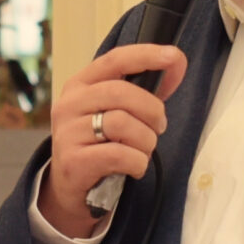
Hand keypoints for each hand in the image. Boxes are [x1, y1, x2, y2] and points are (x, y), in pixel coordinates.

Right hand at [36, 43, 188, 238]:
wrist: (69, 188)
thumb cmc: (98, 145)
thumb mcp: (116, 113)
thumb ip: (143, 91)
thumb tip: (175, 64)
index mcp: (80, 85)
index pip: (114, 60)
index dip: (146, 55)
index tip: (173, 56)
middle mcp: (69, 104)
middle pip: (122, 93)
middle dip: (152, 111)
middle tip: (158, 127)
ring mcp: (68, 133)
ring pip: (122, 124)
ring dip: (146, 141)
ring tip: (142, 151)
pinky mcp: (73, 162)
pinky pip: (120, 155)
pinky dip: (137, 162)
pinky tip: (134, 168)